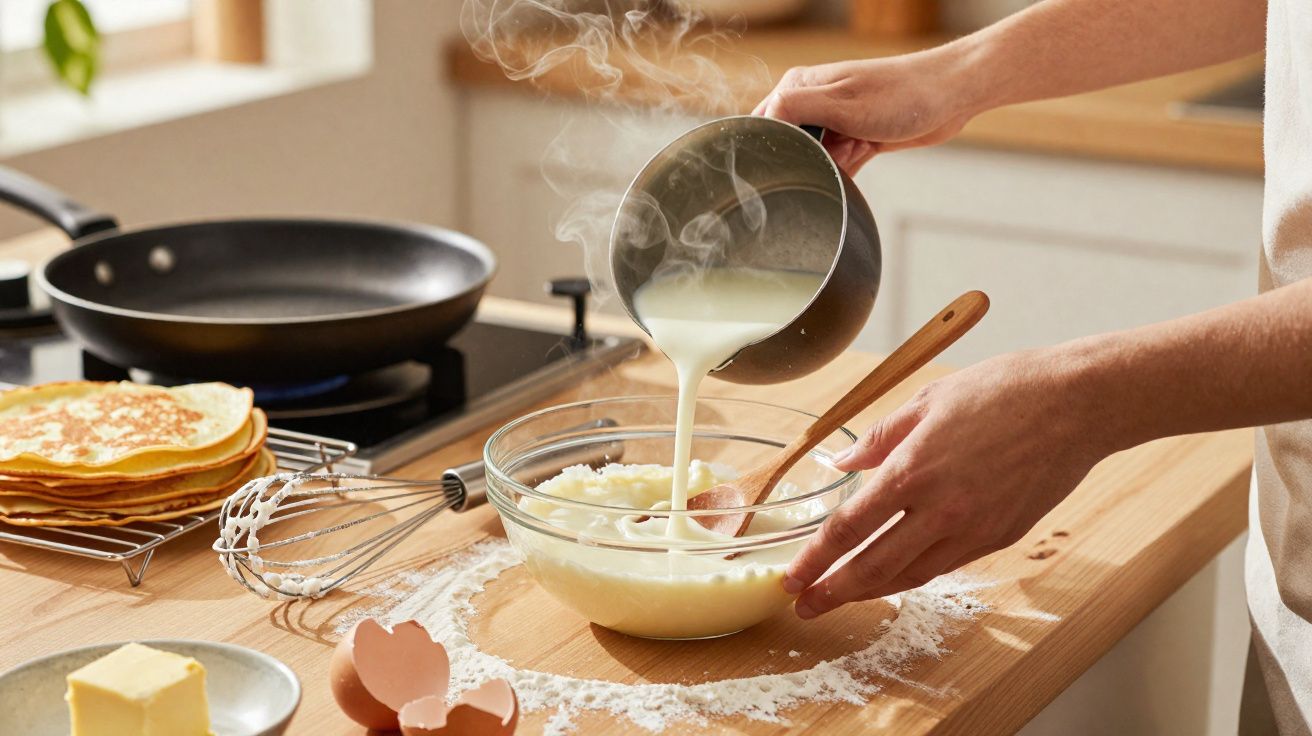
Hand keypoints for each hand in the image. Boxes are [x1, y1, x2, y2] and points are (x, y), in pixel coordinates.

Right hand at [753, 48, 981, 175]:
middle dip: (809, 160)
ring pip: (816, 160)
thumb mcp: (842, 102)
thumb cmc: (902, 93)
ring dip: (833, 165)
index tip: (790, 158)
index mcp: (801, 86)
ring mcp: (836, 121)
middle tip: (836, 151)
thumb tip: (762, 119)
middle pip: (790, 147)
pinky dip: (847, 170)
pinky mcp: (855, 138)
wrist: (951, 96)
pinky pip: (838, 166)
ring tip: (858, 146)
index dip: (771, 145)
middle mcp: (814, 102)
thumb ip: (797, 108)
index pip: (764, 121)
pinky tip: (862, 158)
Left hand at [784, 347, 1116, 618]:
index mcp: (912, 470)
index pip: (848, 528)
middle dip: (832, 592)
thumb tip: (840, 462)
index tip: (792, 577)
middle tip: (804, 607)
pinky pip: (944, 566)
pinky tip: (892, 577)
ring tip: (841, 599)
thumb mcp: (927, 399)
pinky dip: (911, 576)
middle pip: (872, 566)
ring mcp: (972, 528)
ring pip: (909, 575)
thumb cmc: (1004, 390)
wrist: (1076, 404)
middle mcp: (939, 509)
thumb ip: (878, 439)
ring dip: (869, 592)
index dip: (814, 559)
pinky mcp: (999, 537)